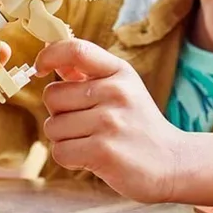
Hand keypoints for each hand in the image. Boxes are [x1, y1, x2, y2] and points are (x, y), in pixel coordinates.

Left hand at [35, 38, 184, 203]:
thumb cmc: (138, 124)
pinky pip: (59, 151)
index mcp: (119, 72)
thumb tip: (51, 59)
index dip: (49, 55)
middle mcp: (116, 92)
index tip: (40, 68)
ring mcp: (110, 122)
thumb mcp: (123, 88)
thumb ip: (88, 73)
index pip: (76, 50)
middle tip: (85, 123)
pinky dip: (69, 157)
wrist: (172, 162)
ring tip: (92, 140)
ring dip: (64, 138)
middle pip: (52, 95)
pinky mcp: (104, 152)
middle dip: (59, 113)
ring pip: (53, 126)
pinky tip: (91, 156)